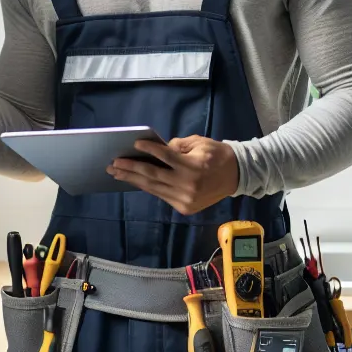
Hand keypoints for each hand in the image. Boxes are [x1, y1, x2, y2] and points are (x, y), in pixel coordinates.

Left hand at [108, 135, 239, 214]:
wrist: (237, 176)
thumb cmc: (217, 155)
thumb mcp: (200, 143)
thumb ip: (178, 146)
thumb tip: (156, 150)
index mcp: (193, 167)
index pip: (165, 157)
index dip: (149, 150)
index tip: (134, 144)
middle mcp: (188, 186)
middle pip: (153, 175)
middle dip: (131, 169)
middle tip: (113, 164)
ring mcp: (185, 200)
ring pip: (153, 188)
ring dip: (133, 180)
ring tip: (117, 173)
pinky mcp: (184, 208)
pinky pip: (161, 195)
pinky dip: (148, 187)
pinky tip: (136, 181)